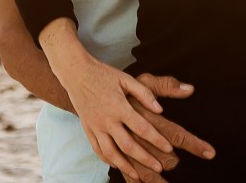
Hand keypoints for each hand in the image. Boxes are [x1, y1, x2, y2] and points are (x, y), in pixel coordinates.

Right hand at [58, 56, 174, 179]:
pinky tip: (117, 165)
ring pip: (111, 153)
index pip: (142, 128)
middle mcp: (106, 119)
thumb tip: (160, 109)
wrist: (76, 73)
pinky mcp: (87, 129)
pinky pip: (97, 149)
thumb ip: (144, 94)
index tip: (169, 148)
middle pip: (128, 145)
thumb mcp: (126, 78)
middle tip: (159, 167)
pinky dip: (107, 160)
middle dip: (145, 159)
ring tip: (138, 175)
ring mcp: (95, 126)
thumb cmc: (104, 74)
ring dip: (126, 166)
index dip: (157, 140)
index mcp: (119, 106)